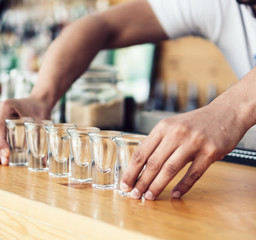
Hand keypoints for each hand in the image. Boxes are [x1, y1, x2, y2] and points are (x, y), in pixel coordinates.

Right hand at [0, 97, 50, 164]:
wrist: (39, 101)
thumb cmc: (41, 109)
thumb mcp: (41, 122)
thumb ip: (41, 138)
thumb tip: (45, 162)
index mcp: (6, 106)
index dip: (1, 142)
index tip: (7, 154)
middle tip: (3, 162)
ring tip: (0, 162)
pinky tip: (0, 155)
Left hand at [120, 104, 246, 199]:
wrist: (226, 113)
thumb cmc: (195, 123)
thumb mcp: (172, 125)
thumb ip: (158, 142)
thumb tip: (140, 167)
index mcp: (163, 127)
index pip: (141, 152)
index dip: (131, 171)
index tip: (124, 184)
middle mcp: (176, 133)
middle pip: (153, 163)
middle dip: (141, 182)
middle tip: (134, 194)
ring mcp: (193, 142)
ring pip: (170, 169)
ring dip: (157, 186)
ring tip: (149, 196)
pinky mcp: (210, 152)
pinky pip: (193, 174)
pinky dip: (183, 186)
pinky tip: (175, 194)